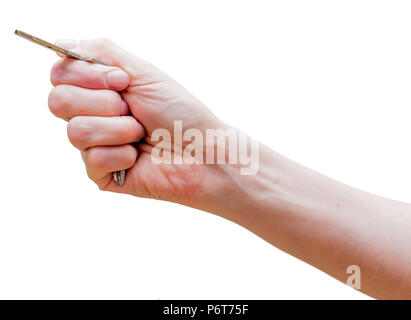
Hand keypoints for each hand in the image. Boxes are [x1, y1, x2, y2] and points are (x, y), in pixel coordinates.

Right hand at [48, 38, 226, 207]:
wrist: (202, 150)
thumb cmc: (179, 111)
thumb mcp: (143, 72)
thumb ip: (102, 52)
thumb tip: (64, 45)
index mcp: (99, 89)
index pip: (59, 74)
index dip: (86, 75)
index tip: (123, 81)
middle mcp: (91, 115)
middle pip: (58, 101)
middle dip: (104, 103)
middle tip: (133, 110)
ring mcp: (94, 145)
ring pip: (75, 131)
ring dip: (118, 129)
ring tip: (140, 133)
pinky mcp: (100, 173)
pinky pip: (92, 159)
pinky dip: (122, 154)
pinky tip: (138, 156)